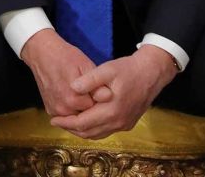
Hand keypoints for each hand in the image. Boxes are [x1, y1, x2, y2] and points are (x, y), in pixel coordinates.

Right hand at [21, 29, 102, 116]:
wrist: (42, 54)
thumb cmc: (65, 57)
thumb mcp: (86, 66)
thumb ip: (97, 85)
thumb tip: (109, 97)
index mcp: (73, 99)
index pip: (97, 109)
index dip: (99, 99)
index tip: (97, 89)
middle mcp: (62, 109)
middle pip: (87, 115)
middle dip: (91, 106)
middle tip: (89, 89)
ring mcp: (55, 111)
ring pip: (77, 116)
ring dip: (81, 108)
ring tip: (80, 92)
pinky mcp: (49, 110)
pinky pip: (67, 115)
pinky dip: (71, 108)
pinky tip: (71, 95)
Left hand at [49, 45, 178, 138]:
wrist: (152, 73)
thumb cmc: (128, 69)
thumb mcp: (107, 70)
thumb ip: (89, 80)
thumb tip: (72, 88)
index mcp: (112, 111)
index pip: (83, 123)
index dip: (66, 122)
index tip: (53, 119)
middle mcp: (119, 122)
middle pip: (89, 133)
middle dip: (71, 128)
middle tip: (57, 121)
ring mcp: (124, 125)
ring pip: (97, 134)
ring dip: (81, 130)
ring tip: (67, 122)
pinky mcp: (128, 123)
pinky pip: (106, 131)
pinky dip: (93, 129)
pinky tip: (85, 120)